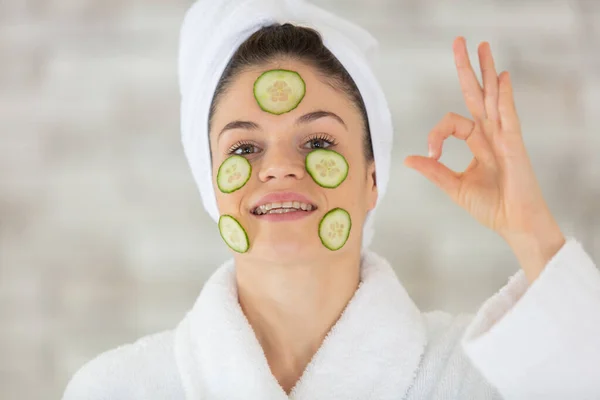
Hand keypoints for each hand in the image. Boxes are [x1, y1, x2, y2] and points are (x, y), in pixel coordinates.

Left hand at [403, 37, 564, 281]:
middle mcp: (490, 135)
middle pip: (477, 95)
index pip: (452, 123)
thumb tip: (409, 159)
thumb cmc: (491, 207)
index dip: (437, 134)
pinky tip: (501, 77)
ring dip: (487, 72)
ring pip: (493, 97)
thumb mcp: (454, 186)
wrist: (514, 224)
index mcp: (477, 143)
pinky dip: (505, 96)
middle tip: (460, 43)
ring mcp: (503, 137)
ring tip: (482, 47)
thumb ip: (434, 170)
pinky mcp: (514, 144)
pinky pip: (508, 115)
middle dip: (468, 69)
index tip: (431, 153)